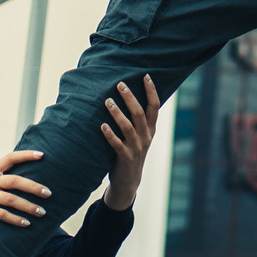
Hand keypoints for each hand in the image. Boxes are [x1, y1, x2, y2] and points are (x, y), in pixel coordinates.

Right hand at [0, 149, 48, 242]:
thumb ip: (1, 179)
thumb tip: (27, 178)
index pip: (10, 158)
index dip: (26, 155)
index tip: (42, 155)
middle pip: (15, 180)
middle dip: (34, 187)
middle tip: (49, 193)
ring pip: (11, 199)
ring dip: (29, 207)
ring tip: (42, 212)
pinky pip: (2, 214)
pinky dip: (16, 220)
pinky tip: (27, 224)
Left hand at [98, 75, 161, 209]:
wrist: (129, 180)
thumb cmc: (131, 152)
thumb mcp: (140, 136)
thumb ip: (137, 119)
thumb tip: (128, 94)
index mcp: (150, 129)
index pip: (154, 107)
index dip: (151, 91)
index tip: (146, 76)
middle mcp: (145, 137)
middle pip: (140, 114)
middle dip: (131, 98)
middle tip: (120, 84)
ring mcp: (136, 148)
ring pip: (128, 127)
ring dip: (117, 114)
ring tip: (107, 101)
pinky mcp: (125, 158)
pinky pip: (117, 144)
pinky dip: (110, 135)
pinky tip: (102, 126)